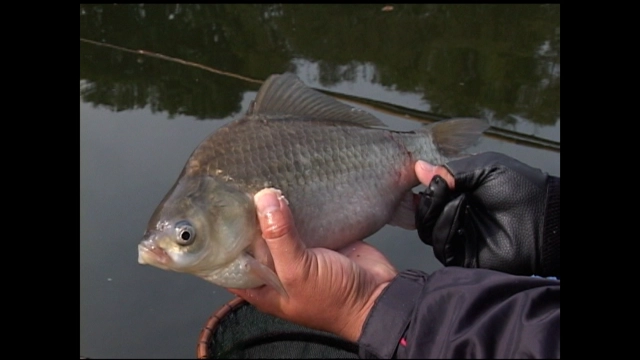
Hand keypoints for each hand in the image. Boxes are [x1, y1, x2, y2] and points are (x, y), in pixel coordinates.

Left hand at [228, 188, 396, 341]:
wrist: (378, 296)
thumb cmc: (333, 299)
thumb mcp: (298, 272)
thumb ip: (279, 236)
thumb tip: (264, 198)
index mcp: (261, 286)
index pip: (229, 261)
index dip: (219, 239)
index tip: (212, 210)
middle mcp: (275, 269)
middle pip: (253, 239)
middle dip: (247, 216)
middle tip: (236, 185)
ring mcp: (298, 252)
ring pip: (278, 226)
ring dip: (272, 208)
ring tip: (258, 179)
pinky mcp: (318, 238)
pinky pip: (302, 219)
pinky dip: (296, 206)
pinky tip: (288, 185)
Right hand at [414, 152, 559, 276]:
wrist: (544, 218)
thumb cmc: (520, 188)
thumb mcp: (484, 168)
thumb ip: (451, 170)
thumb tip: (419, 167)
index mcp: (458, 197)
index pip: (428, 196)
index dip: (425, 187)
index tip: (426, 176)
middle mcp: (454, 219)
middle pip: (423, 215)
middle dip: (429, 199)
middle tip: (442, 188)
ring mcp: (457, 239)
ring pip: (427, 230)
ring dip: (438, 211)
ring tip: (459, 199)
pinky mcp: (462, 257)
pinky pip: (440, 245)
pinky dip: (446, 225)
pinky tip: (461, 211)